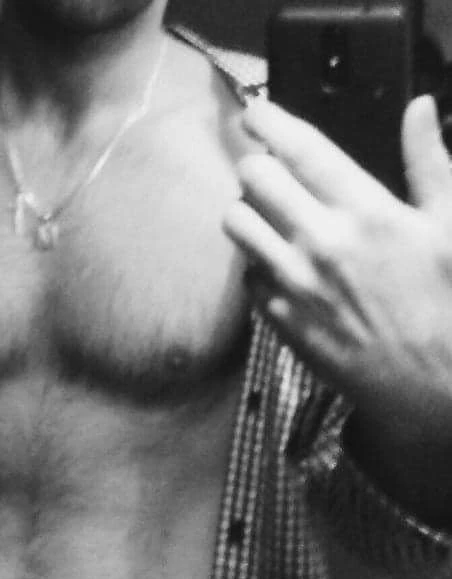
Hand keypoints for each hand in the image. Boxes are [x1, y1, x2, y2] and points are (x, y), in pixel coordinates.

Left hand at [223, 95, 451, 449]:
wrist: (424, 383)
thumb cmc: (444, 302)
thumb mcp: (450, 227)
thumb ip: (430, 163)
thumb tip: (416, 107)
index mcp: (365, 211)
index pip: (300, 149)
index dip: (269, 122)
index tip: (255, 112)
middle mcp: (319, 242)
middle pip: (254, 179)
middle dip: (258, 166)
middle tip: (270, 171)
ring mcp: (292, 282)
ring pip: (237, 223)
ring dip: (248, 209)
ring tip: (269, 214)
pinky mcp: (277, 317)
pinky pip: (244, 272)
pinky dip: (255, 260)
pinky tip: (281, 264)